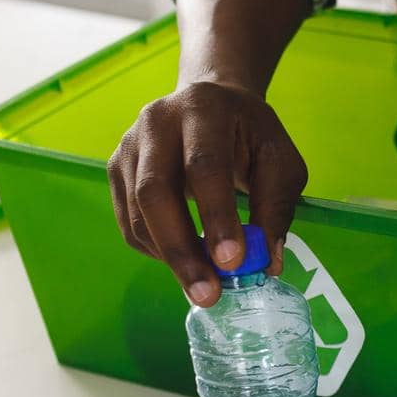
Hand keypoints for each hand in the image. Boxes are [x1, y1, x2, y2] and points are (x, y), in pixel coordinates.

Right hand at [107, 80, 307, 306]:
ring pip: (137, 213)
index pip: (204, 166)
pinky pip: (130, 222)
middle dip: (182, 249)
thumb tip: (266, 263)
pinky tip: (186, 262)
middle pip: (155, 191)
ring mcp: (129, 145)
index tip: (232, 262)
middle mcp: (157, 122)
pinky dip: (157, 251)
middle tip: (208, 294)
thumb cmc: (250, 135)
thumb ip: (276, 208)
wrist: (212, 103)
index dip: (216, 216)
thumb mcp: (280, 161)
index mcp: (203, 109)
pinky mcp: (117, 169)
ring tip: (204, 288)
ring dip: (170, 258)